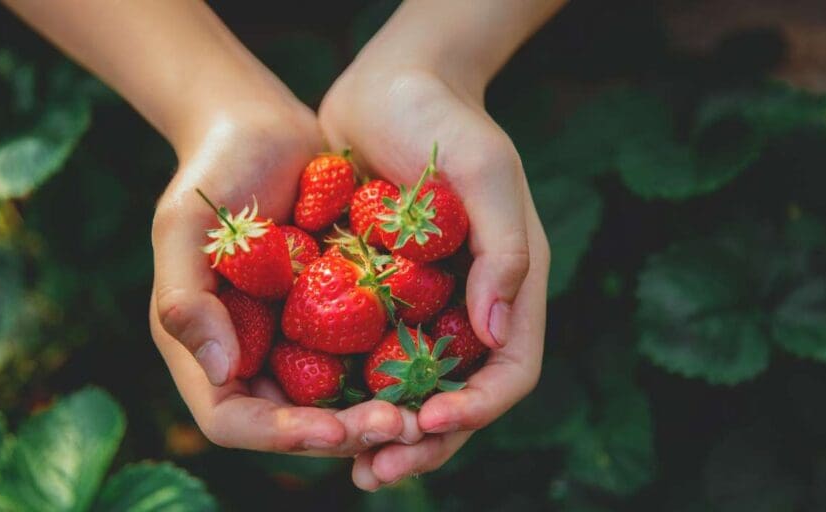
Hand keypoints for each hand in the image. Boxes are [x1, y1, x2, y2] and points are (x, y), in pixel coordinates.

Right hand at [149, 99, 413, 455]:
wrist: (262, 127)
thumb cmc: (213, 171)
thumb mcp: (184, 227)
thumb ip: (185, 298)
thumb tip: (218, 372)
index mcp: (204, 346)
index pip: (232, 419)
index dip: (281, 434)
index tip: (335, 430)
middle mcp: (249, 354)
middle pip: (293, 423)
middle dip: (344, 432)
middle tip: (400, 425)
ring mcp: (293, 338)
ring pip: (335, 400)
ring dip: (376, 412)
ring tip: (422, 409)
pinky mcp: (334, 315)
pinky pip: (363, 356)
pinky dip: (393, 370)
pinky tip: (434, 366)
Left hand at [319, 58, 550, 487]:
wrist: (387, 85)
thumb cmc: (443, 121)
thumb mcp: (485, 172)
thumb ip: (504, 250)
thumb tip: (497, 334)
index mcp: (509, 286)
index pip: (508, 371)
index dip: (475, 408)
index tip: (427, 420)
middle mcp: (470, 307)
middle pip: (459, 397)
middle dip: (424, 441)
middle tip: (376, 470)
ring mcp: (424, 305)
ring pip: (412, 389)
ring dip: (385, 432)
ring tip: (349, 464)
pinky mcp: (378, 296)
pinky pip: (367, 357)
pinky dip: (349, 391)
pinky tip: (315, 412)